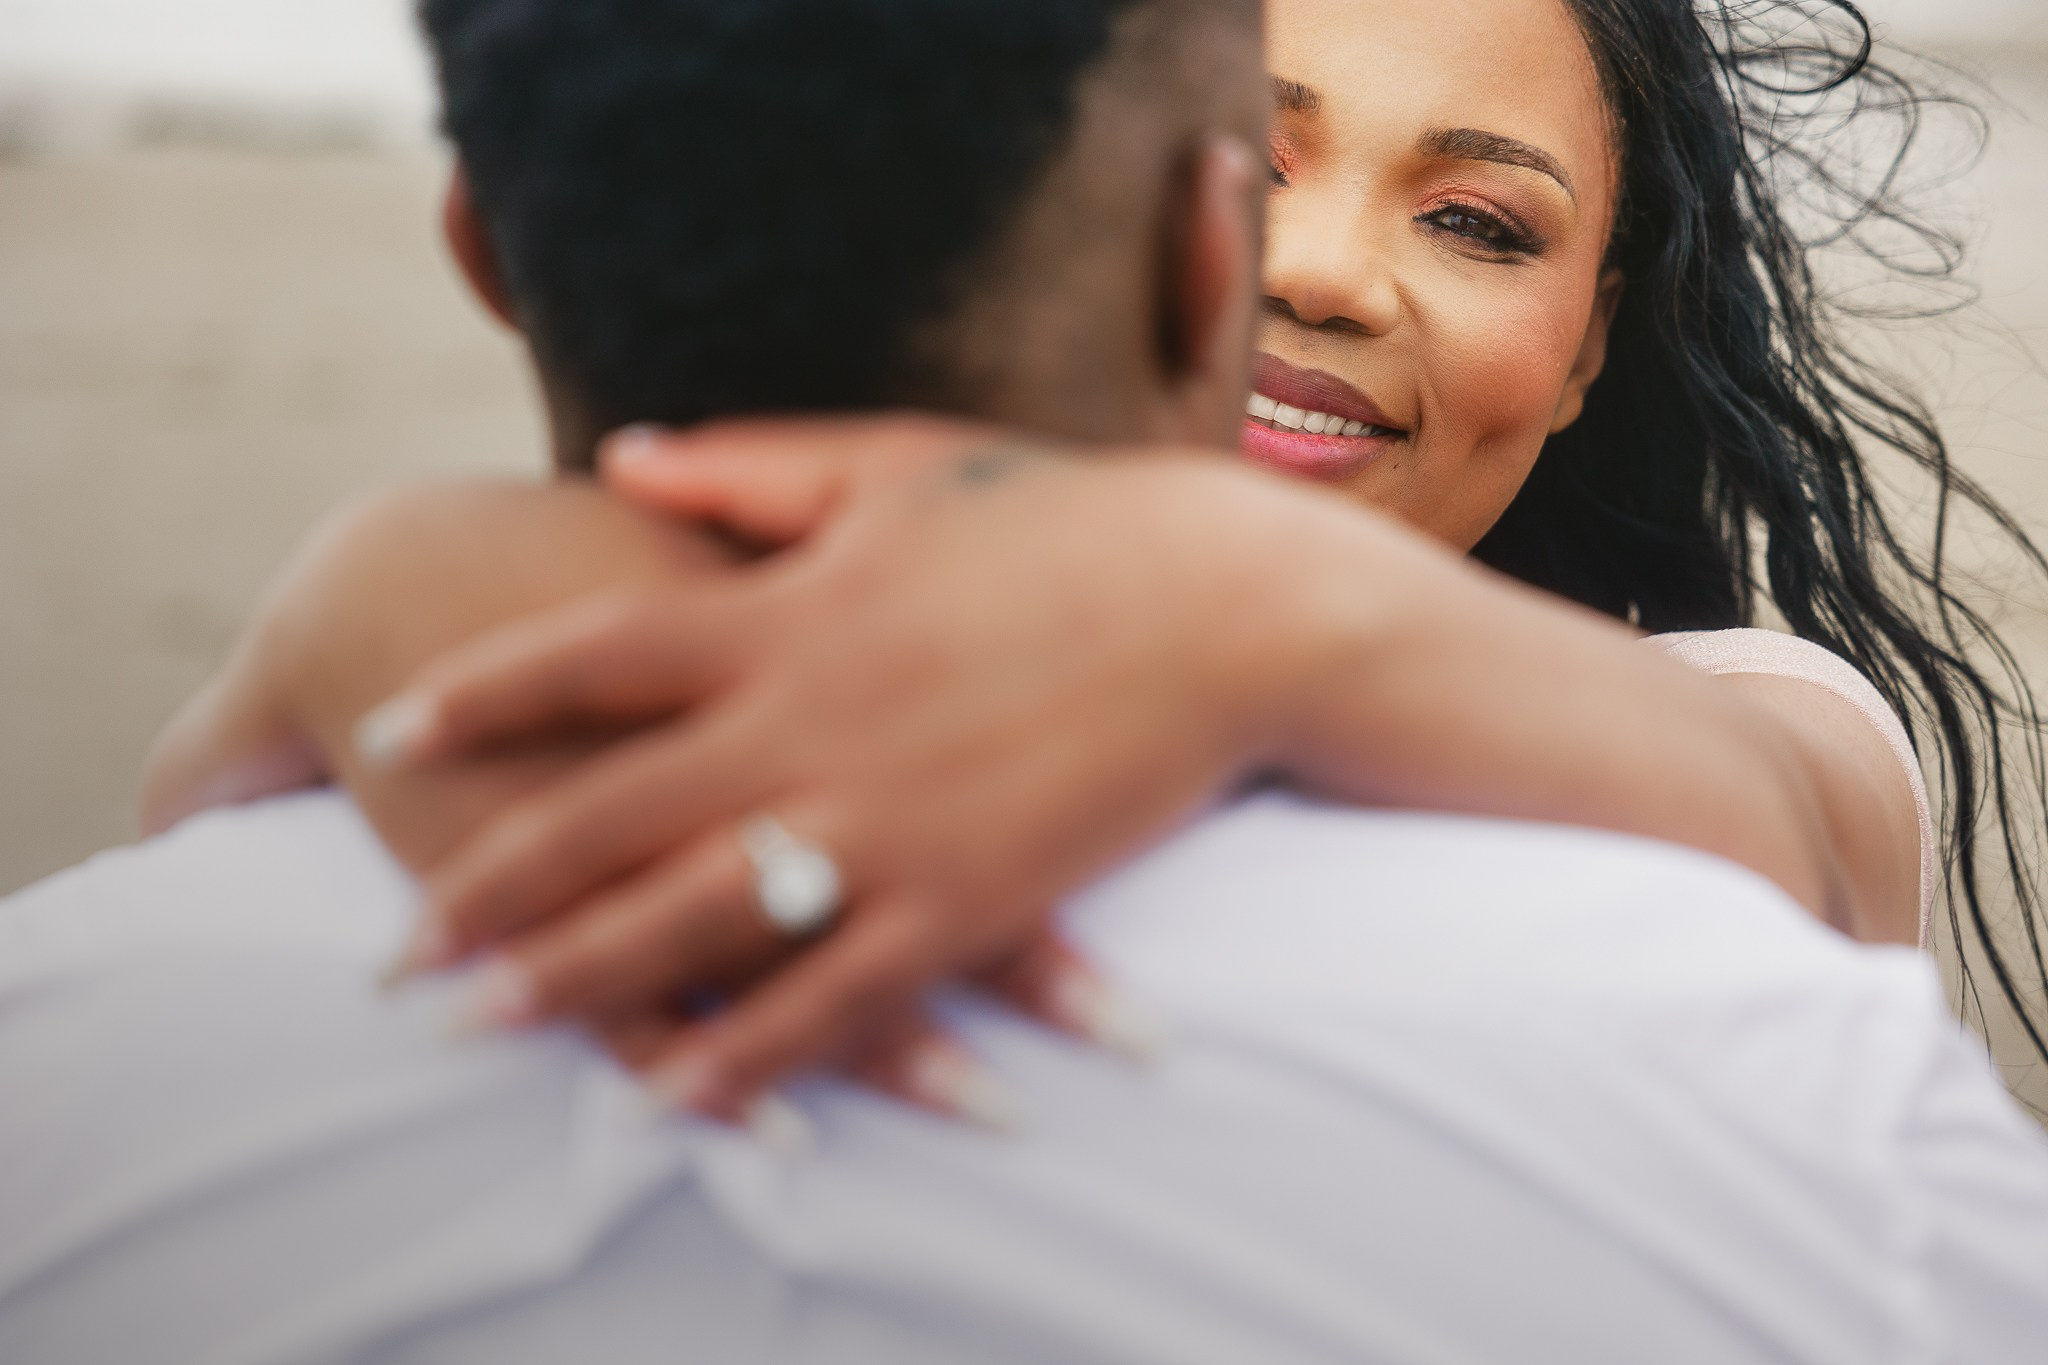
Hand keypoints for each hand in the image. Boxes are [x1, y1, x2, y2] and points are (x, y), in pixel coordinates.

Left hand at [365, 419, 1367, 1118]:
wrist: (1229, 603)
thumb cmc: (1066, 520)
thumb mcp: (896, 466)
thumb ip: (748, 469)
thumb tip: (617, 454)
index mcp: (782, 609)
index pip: (586, 657)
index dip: (478, 695)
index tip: (389, 727)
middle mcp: (805, 720)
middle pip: (600, 815)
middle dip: (482, 887)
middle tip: (393, 953)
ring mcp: (880, 819)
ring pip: (687, 921)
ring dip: (568, 982)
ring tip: (474, 1028)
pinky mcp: (962, 898)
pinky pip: (827, 998)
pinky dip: (743, 1055)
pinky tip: (672, 1096)